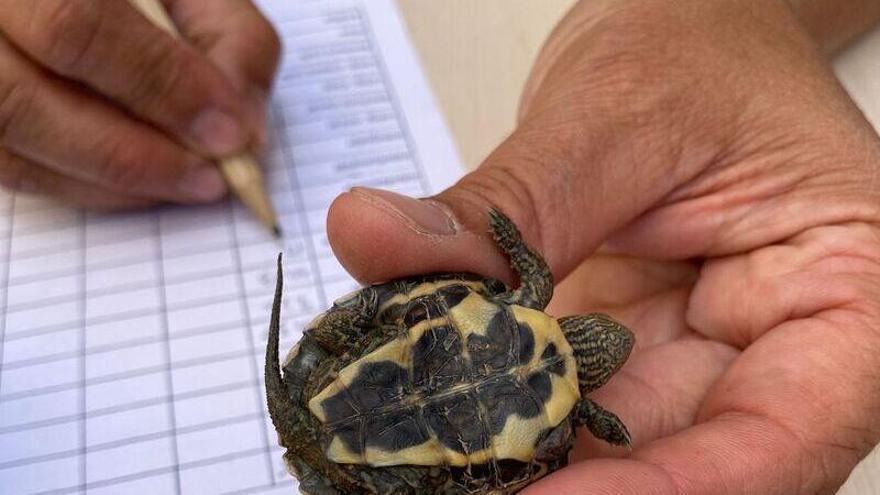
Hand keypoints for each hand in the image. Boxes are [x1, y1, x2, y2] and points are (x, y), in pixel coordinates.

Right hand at [0, 0, 279, 207]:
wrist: (78, 6)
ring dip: (115, 181)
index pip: (74, 26)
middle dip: (135, 153)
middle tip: (211, 175)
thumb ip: (230, 43)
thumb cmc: (148, 1)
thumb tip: (244, 131)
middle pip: (23, 102)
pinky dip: (89, 188)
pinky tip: (143, 183)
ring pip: (13, 151)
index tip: (226, 132)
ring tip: (188, 182)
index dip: (158, 86)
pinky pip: (17, 172)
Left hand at [327, 0, 879, 492]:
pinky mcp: (622, 351)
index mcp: (845, 294)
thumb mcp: (612, 113)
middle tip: (454, 485)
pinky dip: (497, 414)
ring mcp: (692, 357)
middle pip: (691, 467)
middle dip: (571, 489)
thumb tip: (369, 238)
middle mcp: (776, 349)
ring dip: (520, 461)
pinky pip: (562, 405)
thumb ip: (505, 204)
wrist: (684, 33)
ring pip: (615, 452)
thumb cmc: (698, 47)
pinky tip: (434, 418)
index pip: (781, 441)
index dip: (661, 491)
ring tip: (427, 461)